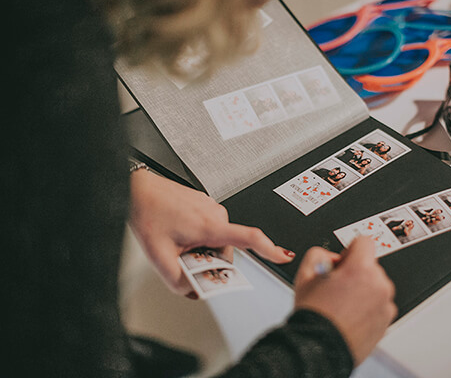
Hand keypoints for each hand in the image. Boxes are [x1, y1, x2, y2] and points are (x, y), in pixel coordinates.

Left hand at [128, 170, 294, 296]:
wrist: (138, 189)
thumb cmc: (149, 213)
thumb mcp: (159, 257)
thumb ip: (178, 282)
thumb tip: (193, 291)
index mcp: (210, 226)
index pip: (249, 238)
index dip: (270, 249)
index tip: (283, 256)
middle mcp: (216, 213)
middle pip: (228, 248)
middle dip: (211, 259)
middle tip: (187, 259)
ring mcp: (211, 206)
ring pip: (218, 238)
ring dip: (203, 247)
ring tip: (178, 243)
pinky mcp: (205, 204)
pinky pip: (210, 227)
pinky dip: (198, 235)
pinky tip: (179, 233)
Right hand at [293, 236, 396, 365]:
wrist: (319, 348)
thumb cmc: (314, 316)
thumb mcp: (305, 275)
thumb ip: (319, 254)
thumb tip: (331, 257)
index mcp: (360, 269)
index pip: (364, 242)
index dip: (350, 250)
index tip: (343, 262)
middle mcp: (379, 284)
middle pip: (370, 265)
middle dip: (355, 272)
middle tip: (337, 287)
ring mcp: (385, 304)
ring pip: (376, 285)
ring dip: (363, 289)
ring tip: (342, 304)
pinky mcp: (387, 320)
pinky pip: (379, 304)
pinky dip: (368, 307)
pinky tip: (350, 315)